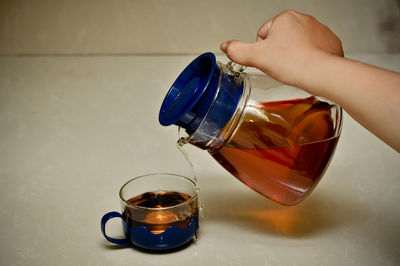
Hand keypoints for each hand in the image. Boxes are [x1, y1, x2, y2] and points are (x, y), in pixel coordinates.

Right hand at [221, 10, 342, 90]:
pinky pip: (313, 50)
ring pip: (297, 45)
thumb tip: (226, 46)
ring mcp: (319, 30)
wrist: (321, 72)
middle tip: (282, 64)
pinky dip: (309, 59)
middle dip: (279, 52)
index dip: (263, 51)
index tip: (271, 59)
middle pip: (280, 39)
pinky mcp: (329, 42)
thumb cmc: (294, 62)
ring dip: (294, 55)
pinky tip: (307, 67)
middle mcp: (303, 20)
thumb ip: (238, 51)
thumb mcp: (257, 57)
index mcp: (284, 18)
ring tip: (295, 66)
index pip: (263, 35)